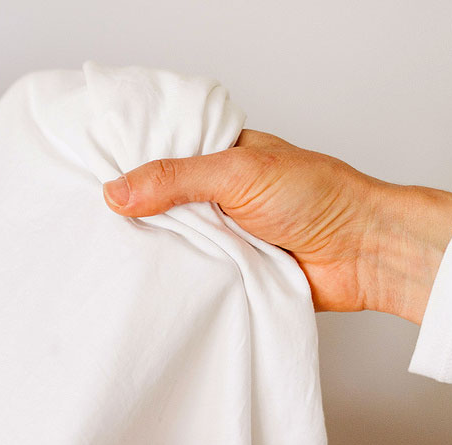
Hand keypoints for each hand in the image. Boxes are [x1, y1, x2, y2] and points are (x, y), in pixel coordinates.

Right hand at [102, 129, 451, 323]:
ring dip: (155, 251)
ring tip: (109, 257)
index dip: (127, 167)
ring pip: (171, 242)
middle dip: (132, 216)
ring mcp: (222, 235)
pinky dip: (176, 280)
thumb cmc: (319, 197)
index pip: (161, 155)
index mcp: (221, 155)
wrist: (363, 254)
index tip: (87, 180)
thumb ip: (176, 179)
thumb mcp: (238, 172)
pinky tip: (146, 282)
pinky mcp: (228, 272)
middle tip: (89, 226)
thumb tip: (115, 192)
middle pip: (158, 204)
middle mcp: (217, 194)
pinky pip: (189, 276)